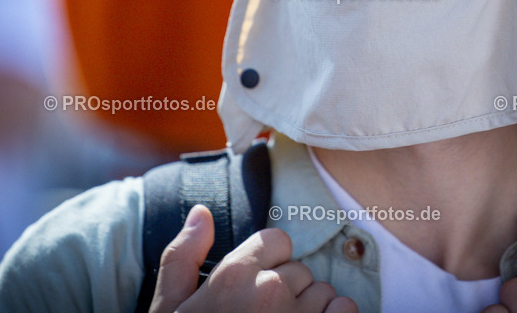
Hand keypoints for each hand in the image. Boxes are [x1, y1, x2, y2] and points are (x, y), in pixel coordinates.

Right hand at [149, 204, 357, 312]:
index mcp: (232, 276)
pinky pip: (346, 312)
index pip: (276, 240)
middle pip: (300, 269)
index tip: (254, 290)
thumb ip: (183, 257)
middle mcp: (270, 291)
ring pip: (324, 292)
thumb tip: (201, 213)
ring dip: (311, 310)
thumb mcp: (169, 310)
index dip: (268, 264)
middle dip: (287, 291)